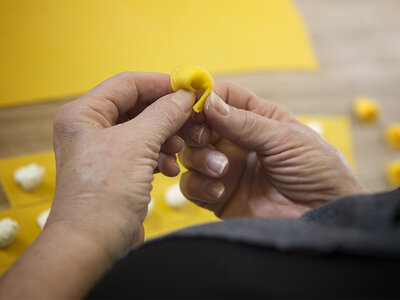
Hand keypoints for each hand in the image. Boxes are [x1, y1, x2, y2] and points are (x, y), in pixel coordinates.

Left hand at [49, 72, 193, 258]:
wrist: (92, 245)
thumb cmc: (105, 194)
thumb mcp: (137, 145)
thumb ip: (164, 114)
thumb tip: (185, 96)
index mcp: (83, 114)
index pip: (127, 84)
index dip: (160, 84)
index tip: (189, 89)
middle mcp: (89, 129)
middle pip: (136, 107)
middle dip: (165, 115)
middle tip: (190, 121)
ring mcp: (102, 151)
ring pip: (142, 130)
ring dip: (164, 137)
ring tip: (178, 149)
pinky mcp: (115, 171)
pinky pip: (142, 152)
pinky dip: (159, 156)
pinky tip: (170, 168)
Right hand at [179, 82, 366, 218]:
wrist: (323, 218)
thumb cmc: (317, 172)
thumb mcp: (285, 139)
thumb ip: (244, 122)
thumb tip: (208, 101)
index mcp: (257, 119)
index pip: (223, 97)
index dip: (206, 96)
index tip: (194, 103)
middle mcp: (237, 142)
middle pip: (199, 124)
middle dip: (195, 129)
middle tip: (203, 137)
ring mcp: (226, 169)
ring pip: (191, 154)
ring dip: (200, 159)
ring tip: (222, 169)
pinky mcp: (218, 196)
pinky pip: (191, 185)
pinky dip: (198, 185)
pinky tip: (219, 190)